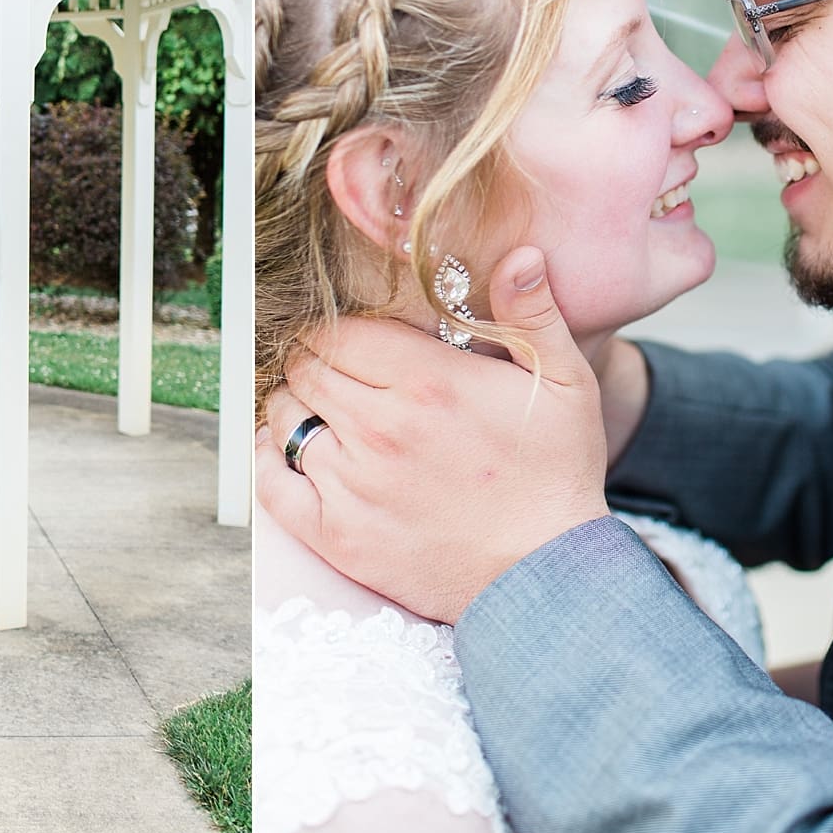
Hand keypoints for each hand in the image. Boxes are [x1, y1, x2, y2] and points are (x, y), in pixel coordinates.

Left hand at [255, 247, 610, 622]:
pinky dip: (266, 459)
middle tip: (335, 371)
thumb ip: (534, 314)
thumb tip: (520, 254)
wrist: (547, 578)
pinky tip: (283, 449)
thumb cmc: (557, 475)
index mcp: (427, 382)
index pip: (340, 331)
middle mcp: (380, 428)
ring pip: (283, 417)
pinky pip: (272, 483)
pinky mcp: (338, 535)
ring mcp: (352, 484)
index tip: (352, 339)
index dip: (339, 329)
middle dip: (313, 361)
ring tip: (319, 408)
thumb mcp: (566, 385)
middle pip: (304, 367)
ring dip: (293, 405)